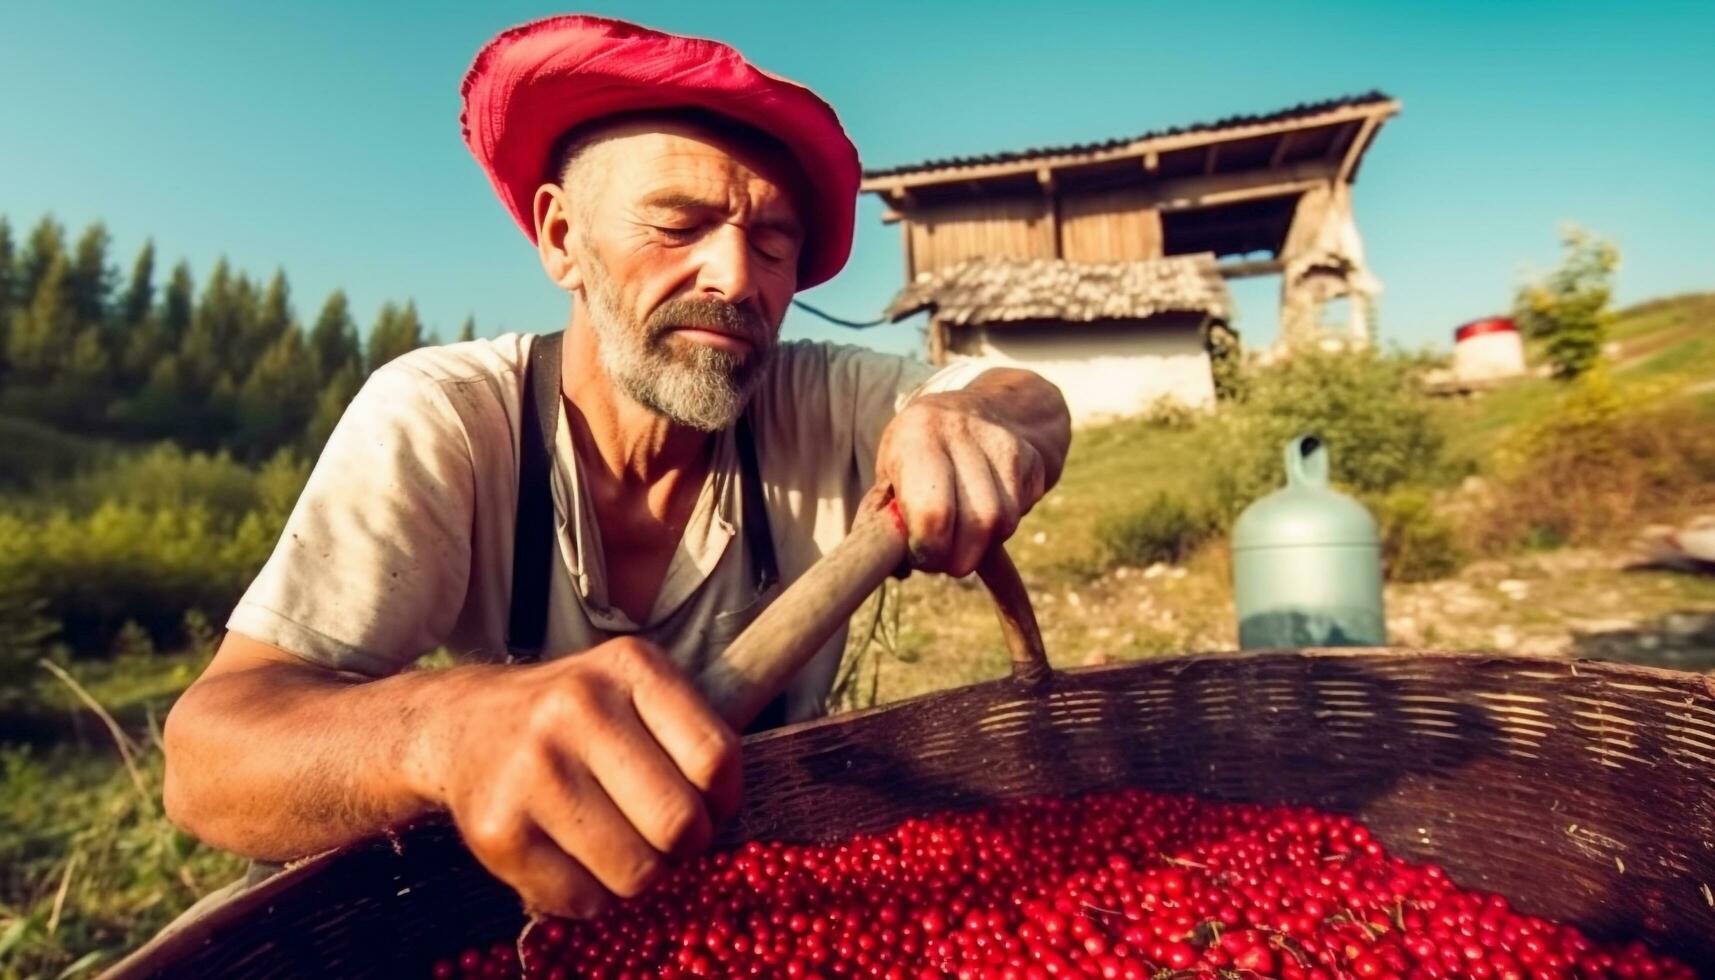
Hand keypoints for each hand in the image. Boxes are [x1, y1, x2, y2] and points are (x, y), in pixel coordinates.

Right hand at [410, 638, 740, 917]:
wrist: (462, 724)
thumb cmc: (575, 716)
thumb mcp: (635, 688)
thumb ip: (693, 732)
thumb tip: (734, 806)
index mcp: (629, 667)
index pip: (717, 757)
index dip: (725, 798)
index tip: (709, 803)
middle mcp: (578, 708)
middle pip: (681, 824)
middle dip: (685, 845)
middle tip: (664, 835)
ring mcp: (533, 771)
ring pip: (638, 873)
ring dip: (641, 874)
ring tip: (619, 843)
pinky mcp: (499, 831)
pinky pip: (584, 901)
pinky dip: (592, 895)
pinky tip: (575, 856)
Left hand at [874, 371, 1066, 577]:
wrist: (974, 410)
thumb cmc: (916, 454)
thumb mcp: (888, 475)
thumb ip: (883, 521)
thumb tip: (896, 569)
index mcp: (916, 434)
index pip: (933, 513)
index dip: (929, 550)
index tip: (920, 556)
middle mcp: (961, 430)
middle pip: (978, 523)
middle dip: (958, 558)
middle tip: (942, 559)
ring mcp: (1002, 441)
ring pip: (1004, 523)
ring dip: (981, 545)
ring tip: (960, 535)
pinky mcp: (1030, 456)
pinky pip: (1021, 512)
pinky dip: (1001, 528)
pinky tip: (983, 512)